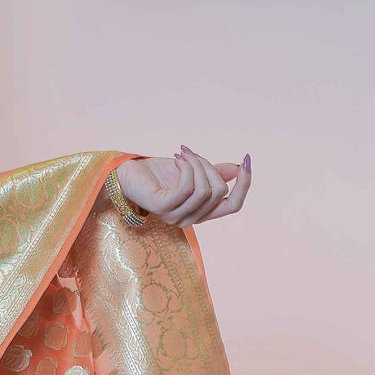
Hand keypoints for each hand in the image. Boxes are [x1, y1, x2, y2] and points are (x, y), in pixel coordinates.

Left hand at [118, 148, 251, 225]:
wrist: (128, 173)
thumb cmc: (158, 173)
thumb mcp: (193, 169)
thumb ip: (214, 172)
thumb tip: (238, 167)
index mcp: (201, 212)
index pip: (233, 205)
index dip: (244, 184)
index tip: (246, 160)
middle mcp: (190, 219)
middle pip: (219, 192)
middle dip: (210, 166)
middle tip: (192, 154)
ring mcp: (176, 217)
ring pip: (205, 190)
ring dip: (197, 164)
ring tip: (184, 155)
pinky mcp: (163, 208)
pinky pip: (187, 188)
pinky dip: (187, 168)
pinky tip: (179, 159)